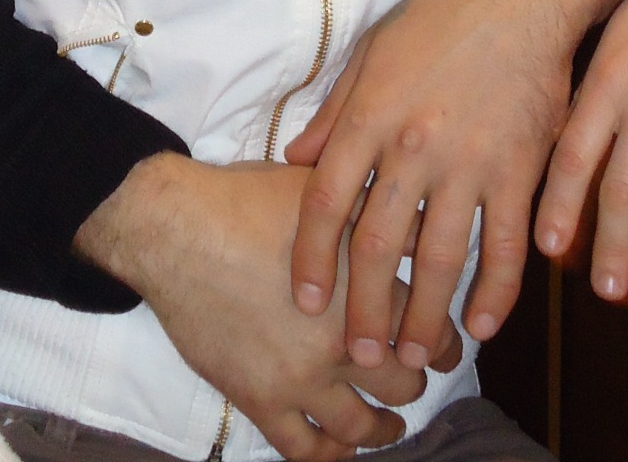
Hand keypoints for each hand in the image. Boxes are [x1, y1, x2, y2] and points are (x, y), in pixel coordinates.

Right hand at [76, 155, 429, 461]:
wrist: (179, 228)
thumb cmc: (251, 200)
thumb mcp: (326, 192)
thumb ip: (379, 216)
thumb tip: (427, 232)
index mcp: (366, 290)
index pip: (430, 332)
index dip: (447, 344)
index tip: (448, 348)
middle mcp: (343, 343)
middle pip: (403, 383)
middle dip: (415, 382)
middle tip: (414, 377)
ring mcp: (301, 380)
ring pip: (360, 427)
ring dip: (383, 429)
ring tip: (390, 423)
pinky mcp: (261, 400)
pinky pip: (304, 449)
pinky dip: (328, 456)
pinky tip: (338, 448)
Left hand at [285, 0, 627, 369]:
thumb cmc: (440, 18)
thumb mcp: (371, 53)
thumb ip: (334, 113)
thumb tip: (294, 158)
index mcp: (371, 116)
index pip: (327, 202)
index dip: (312, 258)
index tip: (306, 301)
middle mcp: (413, 146)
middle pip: (377, 243)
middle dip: (364, 308)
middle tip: (357, 358)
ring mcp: (468, 162)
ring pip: (440, 257)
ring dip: (425, 315)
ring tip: (416, 357)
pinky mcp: (519, 169)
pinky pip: (507, 245)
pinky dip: (496, 291)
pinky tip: (483, 324)